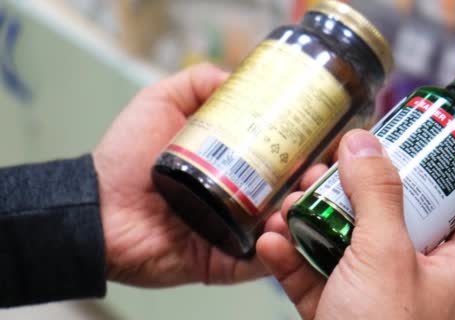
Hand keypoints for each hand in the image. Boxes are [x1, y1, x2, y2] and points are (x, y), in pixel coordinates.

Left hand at [93, 64, 316, 287]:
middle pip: (288, 191)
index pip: (278, 156)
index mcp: (230, 164)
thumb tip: (236, 75)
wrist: (98, 212)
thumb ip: (194, 84)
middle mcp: (239, 197)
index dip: (304, 148)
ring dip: (302, 212)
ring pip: (282, 226)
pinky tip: (284, 227)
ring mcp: (236, 231)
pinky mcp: (228, 261)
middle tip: (316, 170)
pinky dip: (280, 248)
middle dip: (310, 181)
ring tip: (302, 196)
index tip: (324, 139)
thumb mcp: (158, 103)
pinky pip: (262, 260)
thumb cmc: (125, 159)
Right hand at [257, 130, 454, 318]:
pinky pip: (312, 272)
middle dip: (354, 189)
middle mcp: (414, 278)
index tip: (426, 143)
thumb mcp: (385, 255)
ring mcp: (371, 294)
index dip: (453, 173)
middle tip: (330, 169)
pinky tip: (271, 241)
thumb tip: (364, 143)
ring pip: (345, 240)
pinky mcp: (335, 309)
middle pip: (391, 216)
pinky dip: (290, 255)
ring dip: (311, 218)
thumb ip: (377, 195)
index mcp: (451, 268)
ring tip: (290, 203)